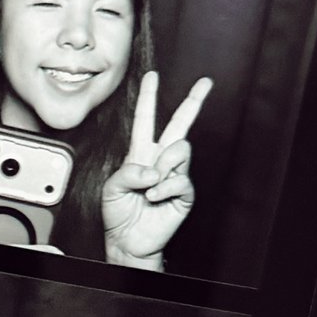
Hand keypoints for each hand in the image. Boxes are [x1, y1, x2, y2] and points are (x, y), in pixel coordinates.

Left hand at [101, 71, 209, 266]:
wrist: (128, 240)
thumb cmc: (119, 212)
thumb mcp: (111, 188)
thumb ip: (128, 173)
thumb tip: (153, 170)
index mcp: (140, 153)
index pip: (145, 119)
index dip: (148, 97)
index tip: (152, 76)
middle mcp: (160, 159)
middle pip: (179, 124)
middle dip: (193, 101)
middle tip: (205, 83)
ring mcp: (174, 174)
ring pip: (180, 150)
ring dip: (162, 166)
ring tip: (149, 186)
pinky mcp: (184, 192)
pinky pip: (180, 179)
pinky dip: (164, 189)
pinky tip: (153, 198)